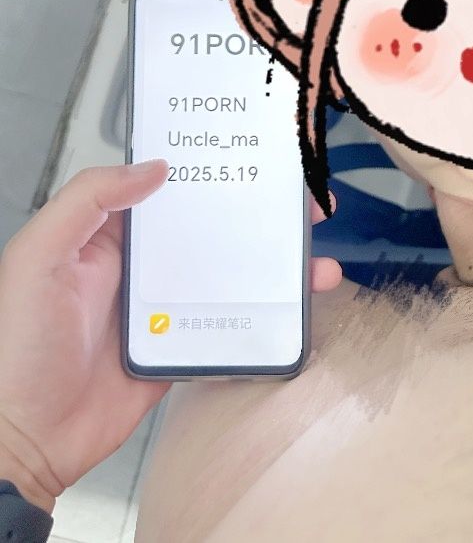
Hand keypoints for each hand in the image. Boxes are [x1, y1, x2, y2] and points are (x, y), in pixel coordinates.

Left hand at [0, 160, 340, 512]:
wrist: (26, 438)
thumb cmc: (19, 345)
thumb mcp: (40, 256)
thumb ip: (88, 201)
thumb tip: (154, 167)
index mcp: (109, 234)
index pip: (169, 189)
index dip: (212, 173)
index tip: (256, 160)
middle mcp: (143, 264)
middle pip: (212, 229)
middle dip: (260, 215)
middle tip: (307, 207)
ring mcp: (166, 307)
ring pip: (231, 274)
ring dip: (275, 267)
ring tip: (317, 263)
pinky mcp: (180, 346)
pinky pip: (229, 323)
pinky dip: (265, 316)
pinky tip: (297, 310)